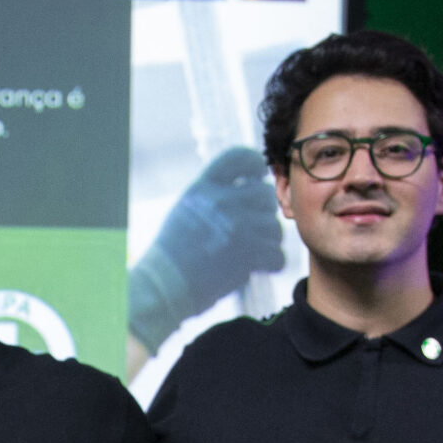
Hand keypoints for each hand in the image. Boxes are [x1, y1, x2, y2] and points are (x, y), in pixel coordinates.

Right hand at [159, 147, 287, 296]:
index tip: (257, 176)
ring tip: (254, 250)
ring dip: (268, 240)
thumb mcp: (186, 208)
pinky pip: (277, 254)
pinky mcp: (248, 255)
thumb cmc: (173, 251)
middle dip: (263, 210)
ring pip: (274, 227)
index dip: (254, 164)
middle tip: (255, 225)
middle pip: (264, 194)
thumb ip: (213, 194)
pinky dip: (271, 263)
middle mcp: (222, 202)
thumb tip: (244, 186)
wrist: (165, 284)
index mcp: (203, 187)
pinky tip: (258, 265)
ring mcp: (237, 228)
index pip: (239, 157)